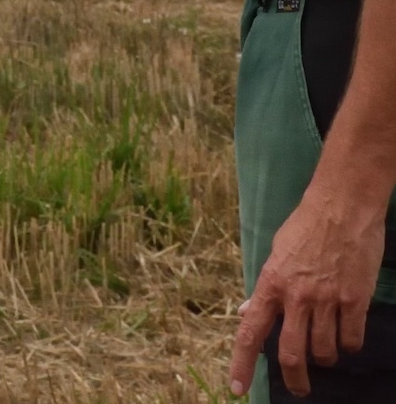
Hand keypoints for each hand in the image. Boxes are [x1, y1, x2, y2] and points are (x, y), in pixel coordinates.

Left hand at [231, 189, 385, 396]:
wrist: (341, 207)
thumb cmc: (305, 227)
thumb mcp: (275, 253)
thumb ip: (265, 287)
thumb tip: (250, 311)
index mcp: (270, 284)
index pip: (250, 332)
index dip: (241, 364)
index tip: (237, 389)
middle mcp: (296, 297)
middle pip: (290, 354)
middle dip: (294, 379)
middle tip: (300, 389)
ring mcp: (327, 300)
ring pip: (324, 351)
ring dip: (324, 358)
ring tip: (325, 351)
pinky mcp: (355, 300)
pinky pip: (351, 339)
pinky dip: (349, 346)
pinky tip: (347, 338)